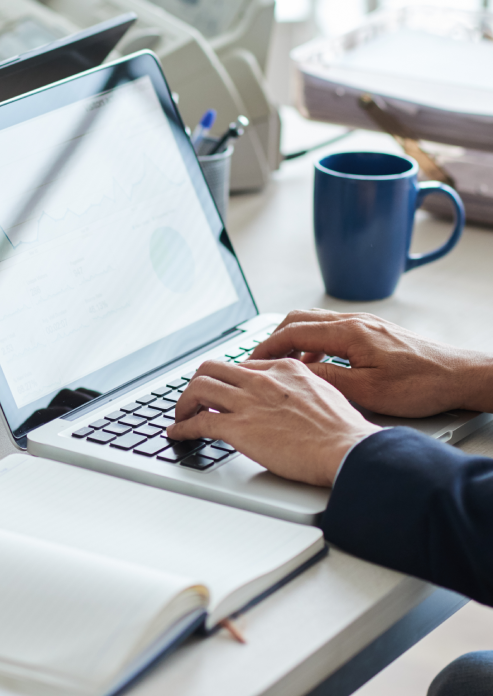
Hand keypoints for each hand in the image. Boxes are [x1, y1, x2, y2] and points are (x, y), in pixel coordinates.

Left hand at [166, 358, 379, 486]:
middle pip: (211, 369)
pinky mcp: (238, 428)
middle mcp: (262, 379)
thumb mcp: (323, 392)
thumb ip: (300, 388)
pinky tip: (177, 433)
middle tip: (194, 399)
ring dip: (184, 403)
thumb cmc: (342, 431)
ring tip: (181, 415)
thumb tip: (289, 398)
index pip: (241, 366)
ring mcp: (248, 402)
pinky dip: (182, 427)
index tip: (220, 390)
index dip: (226, 380)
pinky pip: (198, 422)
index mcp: (284, 368)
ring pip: (198, 388)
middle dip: (198, 384)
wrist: (347, 449)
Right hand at [250, 310, 492, 417]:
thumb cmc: (421, 385)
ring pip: (315, 322)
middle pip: (299, 319)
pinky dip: (314, 342)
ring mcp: (365, 323)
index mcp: (349, 332)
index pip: (293, 331)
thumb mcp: (367, 390)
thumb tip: (296, 371)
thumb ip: (327, 377)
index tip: (249, 361)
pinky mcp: (373, 331)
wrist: (460, 376)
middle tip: (259, 361)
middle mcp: (355, 321)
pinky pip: (332, 329)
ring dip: (294, 340)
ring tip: (283, 365)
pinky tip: (317, 364)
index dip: (266, 346)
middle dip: (273, 338)